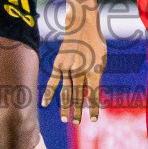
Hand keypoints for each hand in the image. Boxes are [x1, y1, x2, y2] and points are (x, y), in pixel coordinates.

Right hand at [40, 2, 106, 124]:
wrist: (83, 25)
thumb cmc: (96, 43)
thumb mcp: (101, 61)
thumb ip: (95, 78)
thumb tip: (87, 95)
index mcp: (93, 71)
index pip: (93, 95)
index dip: (94, 109)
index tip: (93, 120)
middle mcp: (79, 72)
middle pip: (78, 96)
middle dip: (77, 111)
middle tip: (76, 123)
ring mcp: (67, 68)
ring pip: (65, 92)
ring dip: (65, 106)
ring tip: (65, 119)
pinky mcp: (58, 64)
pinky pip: (52, 82)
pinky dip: (49, 93)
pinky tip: (46, 104)